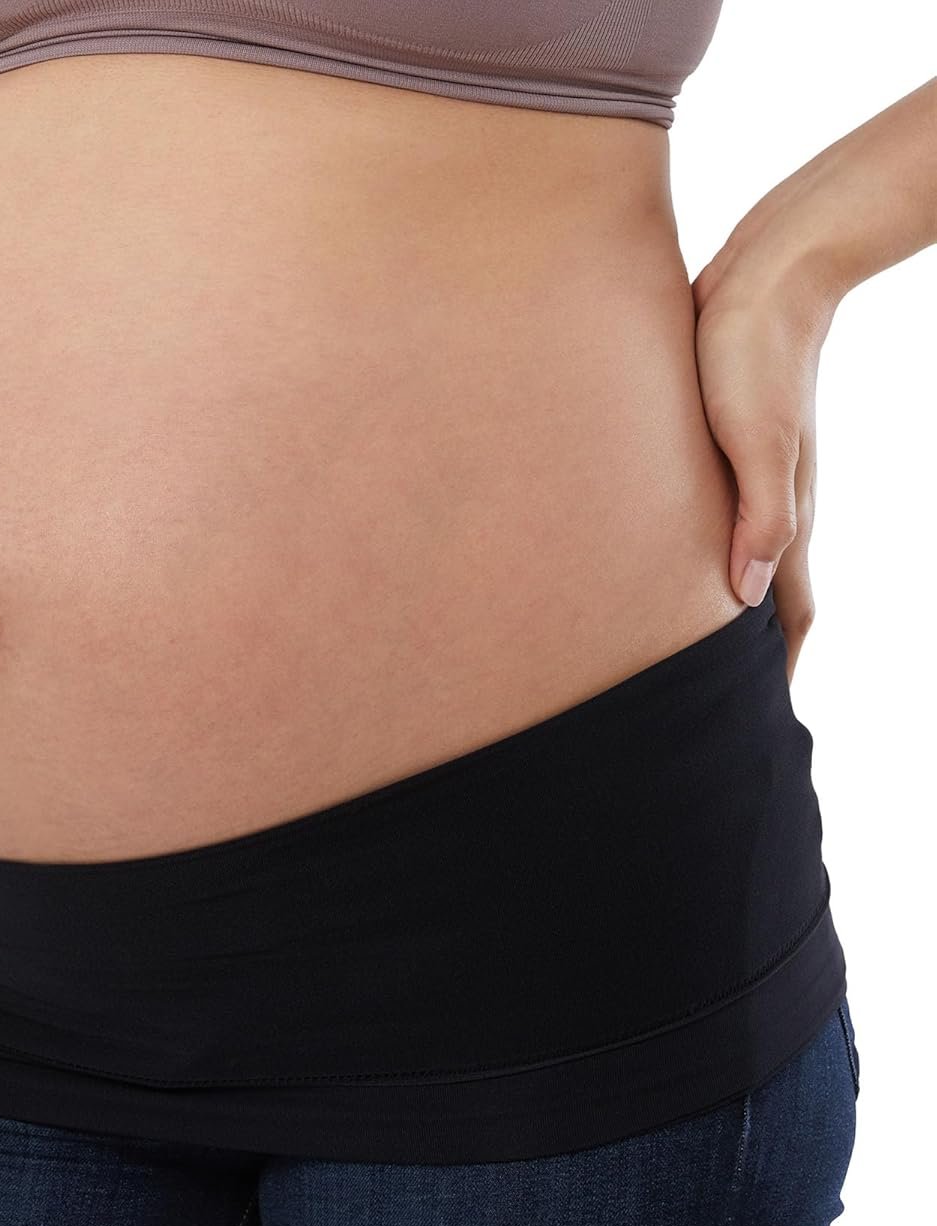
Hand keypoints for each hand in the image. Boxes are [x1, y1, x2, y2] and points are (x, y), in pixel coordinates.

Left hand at [691, 218, 838, 679]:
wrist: (767, 270)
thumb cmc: (754, 351)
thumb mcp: (756, 437)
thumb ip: (760, 516)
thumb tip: (747, 597)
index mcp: (784, 513)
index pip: (791, 612)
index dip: (779, 667)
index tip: (759, 719)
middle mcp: (770, 504)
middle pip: (766, 598)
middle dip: (751, 653)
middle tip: (717, 701)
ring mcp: (746, 478)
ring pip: (738, 561)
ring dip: (723, 610)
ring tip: (692, 651)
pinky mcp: (719, 448)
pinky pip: (715, 521)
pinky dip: (703, 558)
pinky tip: (670, 564)